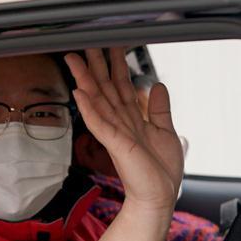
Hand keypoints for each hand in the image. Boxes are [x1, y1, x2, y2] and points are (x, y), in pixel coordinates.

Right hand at [65, 48, 183, 215]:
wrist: (158, 197)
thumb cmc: (160, 172)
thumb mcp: (166, 132)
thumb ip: (159, 110)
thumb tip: (158, 87)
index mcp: (133, 119)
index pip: (121, 86)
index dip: (115, 65)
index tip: (109, 45)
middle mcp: (121, 123)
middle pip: (105, 88)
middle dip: (95, 66)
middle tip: (84, 44)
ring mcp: (116, 133)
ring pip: (98, 101)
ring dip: (85, 80)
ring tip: (73, 61)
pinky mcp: (116, 145)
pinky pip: (100, 123)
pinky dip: (89, 107)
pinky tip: (79, 93)